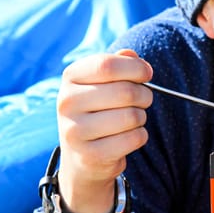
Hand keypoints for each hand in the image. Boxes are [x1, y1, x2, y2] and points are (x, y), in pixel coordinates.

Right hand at [55, 49, 153, 212]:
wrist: (82, 156)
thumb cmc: (99, 110)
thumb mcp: (102, 83)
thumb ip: (118, 64)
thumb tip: (133, 57)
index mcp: (70, 77)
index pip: (107, 65)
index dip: (136, 68)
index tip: (147, 74)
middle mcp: (66, 103)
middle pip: (125, 91)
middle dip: (145, 95)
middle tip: (143, 99)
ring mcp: (75, 131)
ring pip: (132, 116)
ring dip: (141, 117)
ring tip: (132, 119)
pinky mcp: (90, 155)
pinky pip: (134, 139)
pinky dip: (140, 136)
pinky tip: (127, 137)